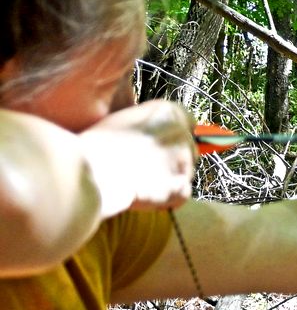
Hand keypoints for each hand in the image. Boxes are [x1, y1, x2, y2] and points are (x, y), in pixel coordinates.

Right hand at [77, 100, 196, 215]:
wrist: (94, 172)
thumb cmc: (99, 146)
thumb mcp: (123, 120)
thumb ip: (148, 124)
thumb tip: (153, 132)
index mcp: (167, 112)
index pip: (189, 122)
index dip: (177, 135)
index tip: (165, 144)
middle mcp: (181, 134)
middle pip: (188, 148)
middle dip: (173, 158)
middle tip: (147, 166)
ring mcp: (184, 162)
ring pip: (184, 172)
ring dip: (170, 178)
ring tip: (142, 181)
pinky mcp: (182, 187)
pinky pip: (181, 193)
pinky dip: (169, 197)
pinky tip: (147, 195)